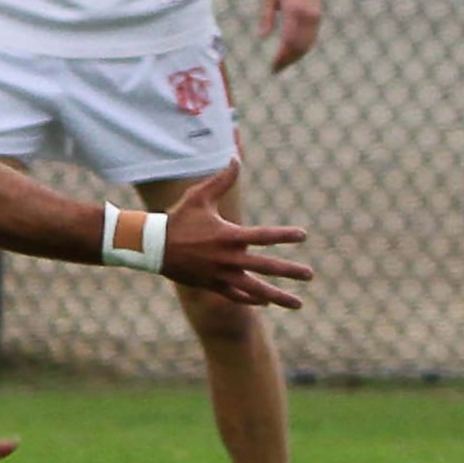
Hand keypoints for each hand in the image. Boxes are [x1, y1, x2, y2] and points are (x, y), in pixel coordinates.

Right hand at [160, 159, 312, 308]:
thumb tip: (236, 159)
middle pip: (266, 267)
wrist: (154, 247)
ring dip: (278, 297)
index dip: (284, 235)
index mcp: (228, 236)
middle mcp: (228, 258)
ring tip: (298, 304)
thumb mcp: (199, 196)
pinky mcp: (213, 285)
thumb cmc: (178, 219)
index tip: (303, 235)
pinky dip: (252, 300)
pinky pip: (237, 296)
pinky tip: (266, 303)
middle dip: (290, 271)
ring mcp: (221, 275)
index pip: (263, 235)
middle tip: (310, 275)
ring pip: (255, 289)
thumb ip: (222, 180)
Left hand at [258, 0, 321, 72]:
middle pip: (299, 46)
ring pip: (308, 44)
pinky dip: (303, 48)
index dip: (281, 57)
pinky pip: (312, 37)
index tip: (272, 67)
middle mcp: (307, 14)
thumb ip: (266, 17)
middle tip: (275, 70)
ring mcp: (315, 15)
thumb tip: (262, 37)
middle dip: (288, 60)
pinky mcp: (318, 15)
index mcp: (294, 9)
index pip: (289, 41)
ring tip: (282, 65)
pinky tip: (293, 54)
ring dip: (296, 57)